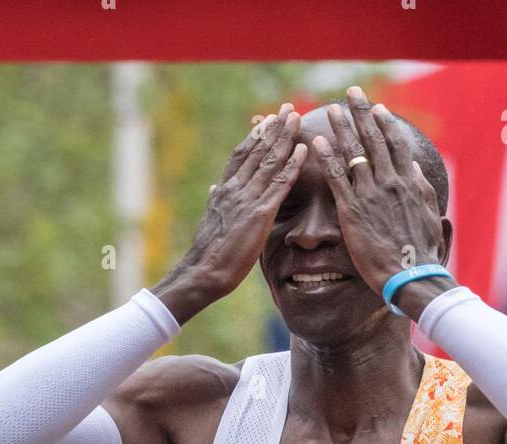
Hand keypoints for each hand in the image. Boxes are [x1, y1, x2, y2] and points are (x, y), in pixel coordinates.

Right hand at [153, 107, 306, 322]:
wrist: (203, 271)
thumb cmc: (208, 254)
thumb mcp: (212, 221)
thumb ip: (217, 202)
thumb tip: (214, 188)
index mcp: (224, 190)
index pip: (242, 155)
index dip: (256, 136)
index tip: (267, 120)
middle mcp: (235, 188)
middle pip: (257, 150)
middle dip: (274, 128)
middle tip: (288, 109)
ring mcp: (247, 199)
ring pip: (269, 161)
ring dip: (285, 138)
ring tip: (298, 118)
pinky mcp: (259, 214)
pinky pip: (279, 184)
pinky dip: (292, 165)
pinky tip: (303, 150)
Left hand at [312, 88, 449, 308]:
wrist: (410, 274)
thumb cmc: (420, 251)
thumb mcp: (427, 214)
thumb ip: (420, 188)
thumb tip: (411, 168)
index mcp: (407, 182)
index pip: (395, 144)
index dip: (385, 123)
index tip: (378, 107)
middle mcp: (389, 182)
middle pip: (373, 139)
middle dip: (361, 113)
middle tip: (351, 93)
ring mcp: (370, 194)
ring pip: (353, 152)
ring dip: (341, 127)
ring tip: (331, 109)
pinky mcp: (352, 210)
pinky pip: (336, 177)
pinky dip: (326, 156)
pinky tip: (316, 142)